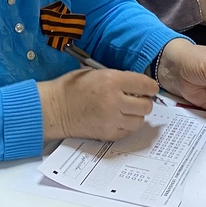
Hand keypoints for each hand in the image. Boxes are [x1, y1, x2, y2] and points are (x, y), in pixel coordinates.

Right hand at [39, 67, 156, 141]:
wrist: (55, 108)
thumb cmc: (72, 87)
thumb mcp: (96, 72)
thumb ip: (118, 78)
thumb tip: (138, 85)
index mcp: (111, 81)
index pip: (145, 85)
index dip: (150, 87)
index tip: (149, 88)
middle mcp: (114, 101)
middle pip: (146, 105)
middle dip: (144, 101)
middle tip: (137, 99)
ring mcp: (111, 120)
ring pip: (140, 120)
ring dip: (136, 115)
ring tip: (126, 109)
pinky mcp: (107, 134)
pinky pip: (128, 131)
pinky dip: (127, 125)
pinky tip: (118, 118)